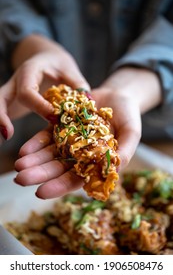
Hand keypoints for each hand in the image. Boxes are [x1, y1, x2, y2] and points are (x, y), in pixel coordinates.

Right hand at [0, 34, 88, 140]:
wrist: (44, 57)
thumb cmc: (57, 63)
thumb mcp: (69, 69)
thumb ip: (77, 84)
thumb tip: (88, 102)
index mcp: (30, 71)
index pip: (27, 91)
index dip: (38, 106)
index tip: (53, 117)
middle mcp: (16, 82)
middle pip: (1, 98)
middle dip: (1, 115)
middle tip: (8, 135)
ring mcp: (11, 92)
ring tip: (2, 140)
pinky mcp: (11, 102)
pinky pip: (2, 111)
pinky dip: (1, 123)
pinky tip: (3, 138)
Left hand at [14, 85, 140, 198]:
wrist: (118, 96)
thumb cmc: (129, 117)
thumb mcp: (131, 133)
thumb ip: (125, 151)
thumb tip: (114, 171)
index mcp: (94, 162)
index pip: (76, 179)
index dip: (59, 186)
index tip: (41, 192)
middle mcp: (79, 155)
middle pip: (57, 167)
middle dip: (39, 174)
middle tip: (21, 179)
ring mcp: (68, 140)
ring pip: (48, 153)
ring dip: (33, 160)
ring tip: (19, 165)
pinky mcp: (61, 126)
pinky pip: (46, 136)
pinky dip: (35, 143)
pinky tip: (24, 150)